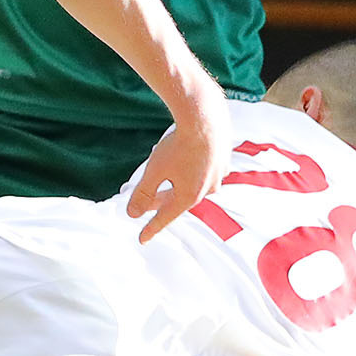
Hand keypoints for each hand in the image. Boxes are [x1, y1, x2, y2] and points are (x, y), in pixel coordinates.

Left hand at [125, 88, 227, 241]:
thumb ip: (143, 195)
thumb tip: (132, 214)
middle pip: (178, 201)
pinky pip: (203, 172)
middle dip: (160, 202)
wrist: (205, 116)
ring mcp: (217, 175)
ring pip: (192, 186)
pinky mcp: (222, 161)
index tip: (142, 239)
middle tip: (144, 206)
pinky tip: (185, 162)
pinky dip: (190, 171)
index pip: (166, 218)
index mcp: (189, 196)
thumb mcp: (154, 171)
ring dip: (176, 185)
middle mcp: (207, 190)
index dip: (151, 228)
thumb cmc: (179, 145)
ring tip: (164, 179)